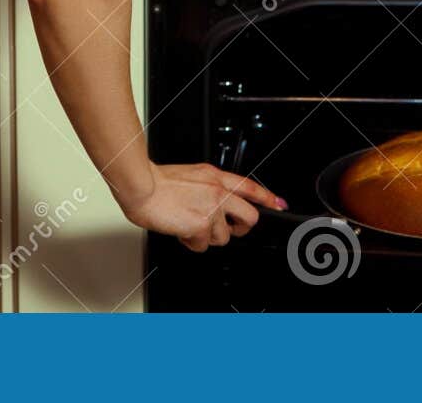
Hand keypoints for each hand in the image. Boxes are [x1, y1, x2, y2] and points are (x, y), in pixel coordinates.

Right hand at [119, 162, 285, 251]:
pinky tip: (181, 230)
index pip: (250, 186)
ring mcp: (212, 209)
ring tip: (189, 224)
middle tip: (227, 228)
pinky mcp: (202, 226)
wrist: (142, 187)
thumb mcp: (191, 176)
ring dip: (207, 236)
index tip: (279, 204)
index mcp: (216, 176)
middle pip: (250, 217)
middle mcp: (218, 192)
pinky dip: (192, 242)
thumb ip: (208, 187)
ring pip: (224, 237)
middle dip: (240, 228)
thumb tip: (216, 204)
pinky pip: (203, 245)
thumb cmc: (159, 183)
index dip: (267, 197)